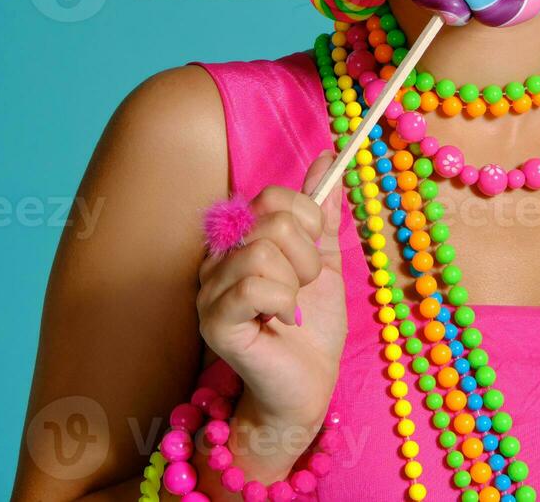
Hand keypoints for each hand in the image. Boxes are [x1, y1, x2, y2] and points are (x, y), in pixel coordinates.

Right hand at [196, 150, 348, 429]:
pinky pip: (254, 286)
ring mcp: (210, 290)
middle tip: (302, 289)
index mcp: (241, 239)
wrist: (310, 383)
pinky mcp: (214, 322)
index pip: (273, 197)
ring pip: (262, 252)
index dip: (308, 223)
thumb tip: (329, 156)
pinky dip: (282, 302)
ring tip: (292, 307)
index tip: (312, 257)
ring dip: (295, 283)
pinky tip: (281, 321)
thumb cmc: (313, 326)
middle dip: (306, 258)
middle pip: (272, 221)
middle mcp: (218, 258)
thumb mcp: (325, 259)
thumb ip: (322, 212)